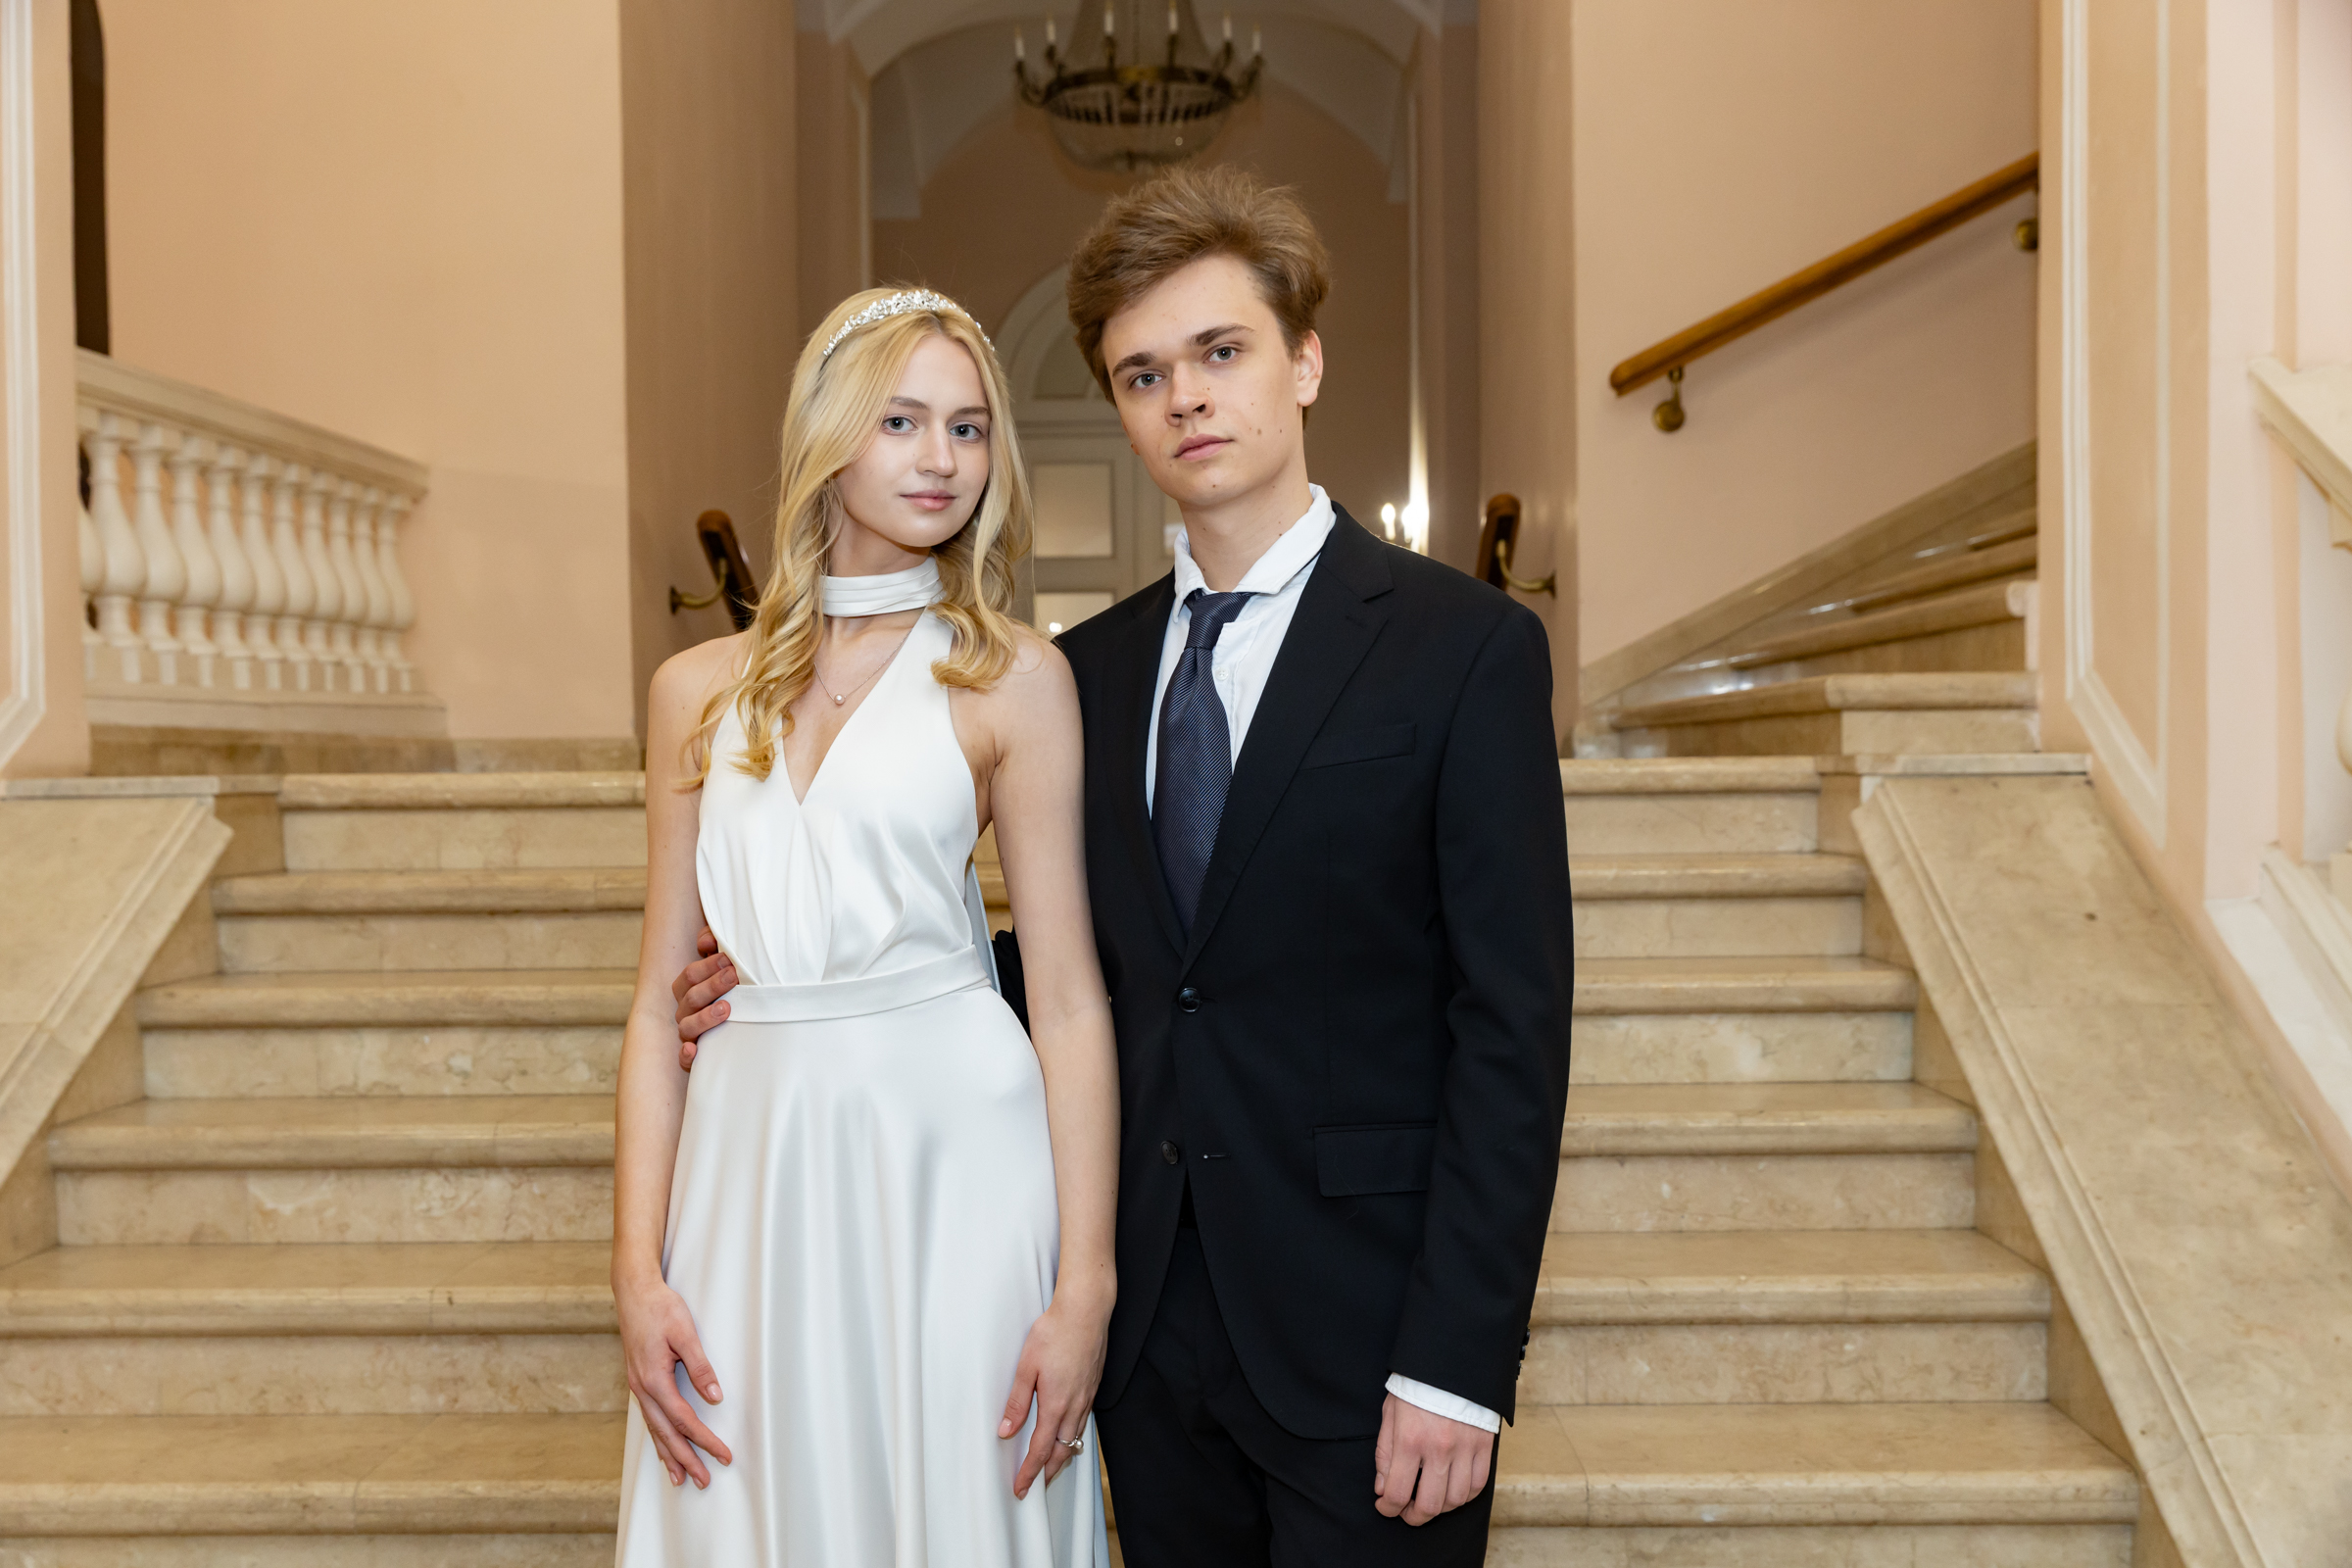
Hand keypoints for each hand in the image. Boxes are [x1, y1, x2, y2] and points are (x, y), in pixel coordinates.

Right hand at [615, 1269, 732, 1487]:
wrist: (633, 1292)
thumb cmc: (660, 1309)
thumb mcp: (685, 1333)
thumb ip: (700, 1367)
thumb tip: (715, 1398)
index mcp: (654, 1379)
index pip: (685, 1420)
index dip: (705, 1440)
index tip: (723, 1455)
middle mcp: (643, 1389)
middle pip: (667, 1433)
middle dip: (686, 1459)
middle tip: (703, 1481)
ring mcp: (638, 1386)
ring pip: (655, 1430)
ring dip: (669, 1455)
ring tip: (680, 1478)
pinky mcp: (639, 1381)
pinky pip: (650, 1418)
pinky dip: (658, 1437)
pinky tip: (664, 1447)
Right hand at [674, 926, 736, 1071]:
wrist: (739, 1031)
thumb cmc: (731, 991)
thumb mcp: (724, 967)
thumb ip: (714, 947)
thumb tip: (707, 941)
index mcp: (688, 989)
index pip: (690, 975)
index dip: (707, 966)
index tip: (729, 959)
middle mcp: (685, 1011)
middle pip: (692, 997)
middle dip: (712, 985)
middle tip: (733, 976)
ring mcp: (689, 1033)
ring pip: (688, 1026)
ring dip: (705, 1017)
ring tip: (727, 1008)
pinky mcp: (694, 1056)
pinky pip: (684, 1058)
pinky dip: (687, 1054)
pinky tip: (693, 1049)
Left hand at [997, 1291, 1110, 1499]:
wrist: (1086, 1311)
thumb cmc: (1055, 1332)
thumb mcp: (1027, 1367)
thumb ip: (1017, 1402)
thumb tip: (1006, 1431)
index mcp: (1056, 1404)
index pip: (1041, 1450)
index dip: (1029, 1472)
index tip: (1020, 1488)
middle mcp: (1075, 1406)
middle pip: (1062, 1452)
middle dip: (1048, 1473)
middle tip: (1035, 1486)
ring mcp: (1087, 1397)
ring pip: (1075, 1438)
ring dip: (1062, 1457)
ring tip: (1049, 1467)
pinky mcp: (1093, 1386)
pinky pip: (1083, 1422)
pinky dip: (1073, 1437)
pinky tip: (1067, 1433)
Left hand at [1373, 1393, 1491, 1525]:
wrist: (1450, 1360)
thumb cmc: (1416, 1386)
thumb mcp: (1390, 1413)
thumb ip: (1385, 1453)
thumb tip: (1382, 1488)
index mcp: (1410, 1439)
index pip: (1397, 1492)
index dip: (1387, 1508)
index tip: (1384, 1506)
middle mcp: (1438, 1448)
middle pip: (1429, 1505)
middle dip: (1413, 1516)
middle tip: (1407, 1512)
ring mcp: (1464, 1449)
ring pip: (1455, 1500)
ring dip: (1440, 1509)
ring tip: (1429, 1501)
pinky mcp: (1484, 1446)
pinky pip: (1477, 1485)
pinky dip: (1464, 1496)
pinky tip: (1452, 1491)